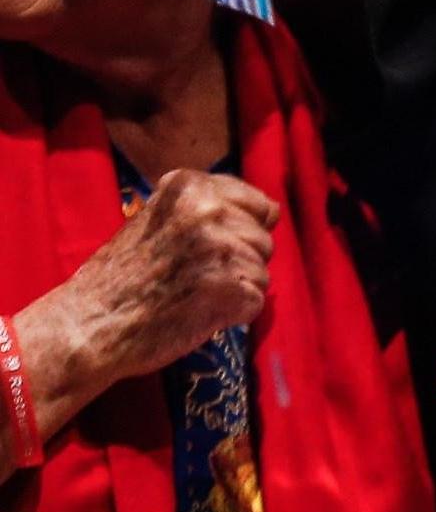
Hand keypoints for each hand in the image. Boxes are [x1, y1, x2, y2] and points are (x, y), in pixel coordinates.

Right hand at [18, 169, 276, 391]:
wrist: (87, 323)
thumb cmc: (121, 275)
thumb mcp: (158, 219)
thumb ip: (208, 210)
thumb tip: (272, 209)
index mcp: (190, 187)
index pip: (260, 205)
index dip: (242, 232)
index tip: (208, 247)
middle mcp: (209, 209)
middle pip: (263, 241)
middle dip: (238, 263)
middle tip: (190, 277)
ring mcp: (221, 247)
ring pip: (261, 273)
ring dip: (234, 290)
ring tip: (190, 294)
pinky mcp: (230, 287)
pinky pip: (255, 302)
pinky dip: (233, 314)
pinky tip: (196, 312)